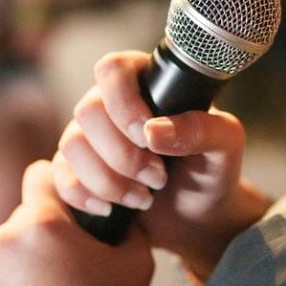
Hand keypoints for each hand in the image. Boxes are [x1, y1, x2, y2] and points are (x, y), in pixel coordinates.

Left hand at [0, 159, 153, 285]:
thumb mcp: (137, 263)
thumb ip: (129, 224)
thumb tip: (125, 206)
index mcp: (43, 223)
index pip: (41, 175)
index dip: (58, 184)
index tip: (69, 202)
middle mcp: (4, 238)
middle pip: (26, 217)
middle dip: (45, 233)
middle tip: (70, 265)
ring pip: (7, 248)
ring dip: (24, 261)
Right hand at [54, 51, 270, 280]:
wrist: (197, 215)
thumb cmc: (211, 170)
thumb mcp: (225, 146)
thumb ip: (203, 129)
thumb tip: (154, 131)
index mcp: (146, 82)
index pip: (112, 69)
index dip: (123, 103)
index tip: (147, 137)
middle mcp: (110, 103)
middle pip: (87, 110)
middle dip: (122, 154)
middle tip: (158, 178)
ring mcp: (88, 136)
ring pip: (71, 145)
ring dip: (108, 180)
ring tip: (144, 199)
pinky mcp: (75, 169)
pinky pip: (60, 177)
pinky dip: (85, 196)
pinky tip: (111, 209)